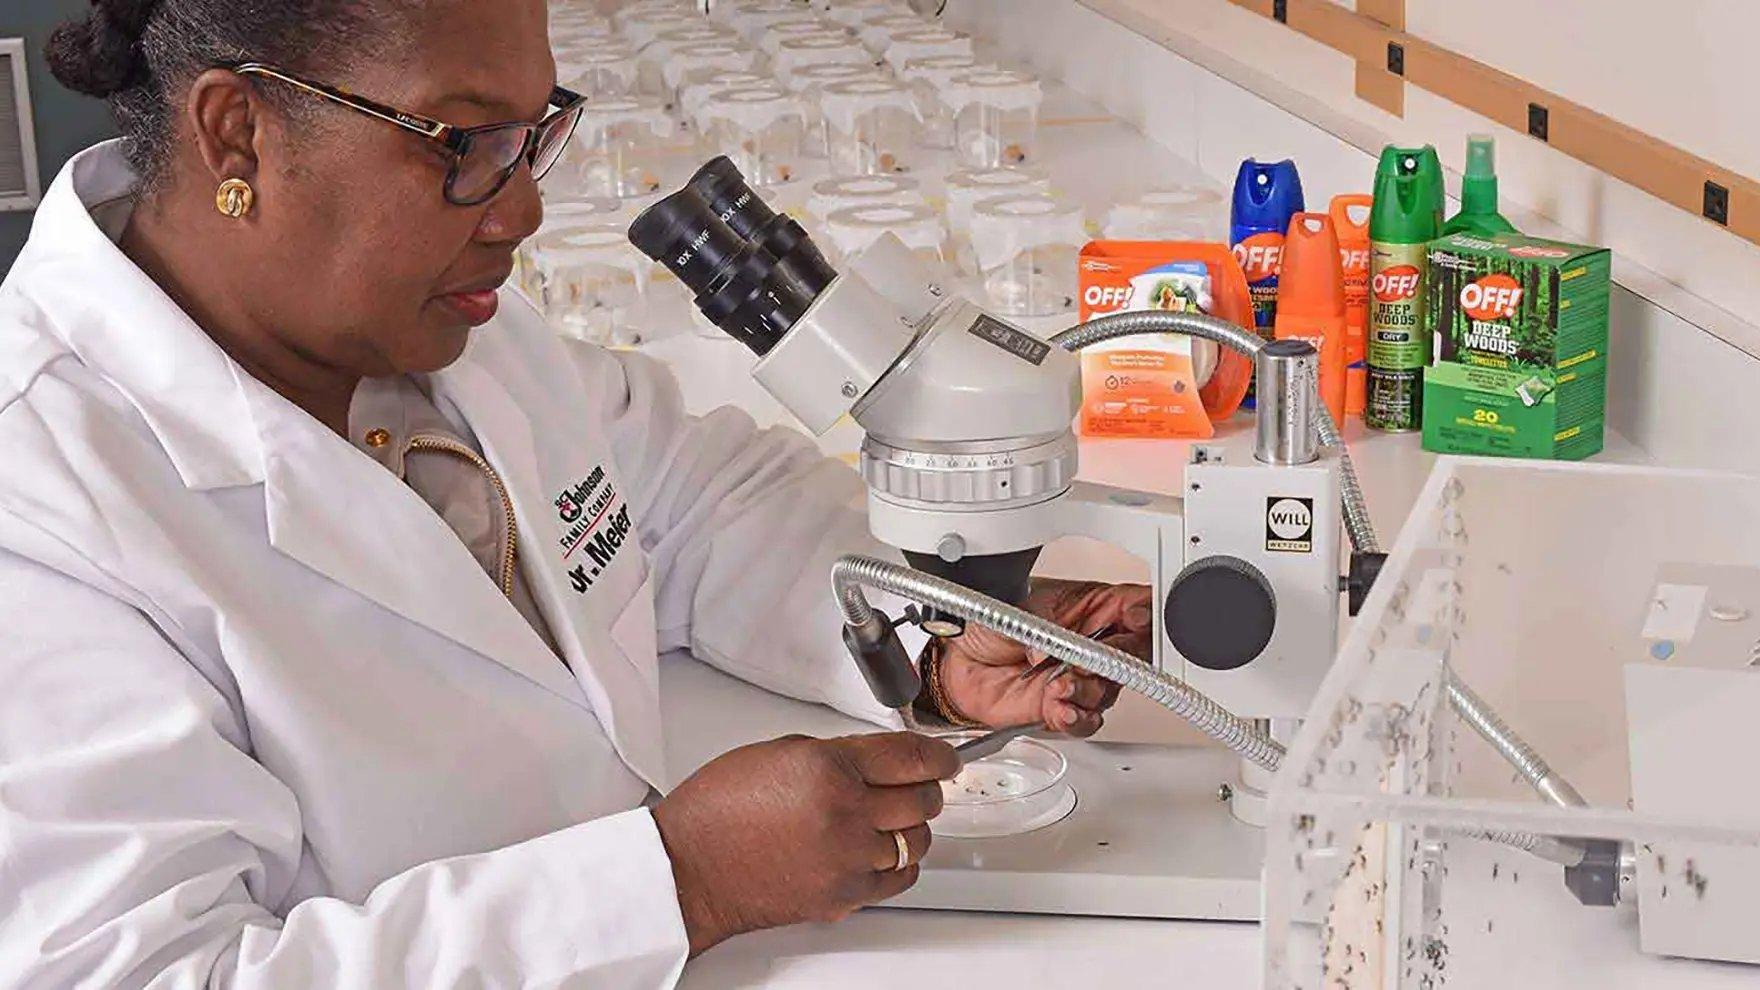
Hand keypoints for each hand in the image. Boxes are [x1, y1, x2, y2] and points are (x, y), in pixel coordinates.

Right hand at [652, 731, 958, 955]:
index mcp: (829, 768)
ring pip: (916, 841)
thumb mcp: (778, 753)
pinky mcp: (844, 896)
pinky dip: (900, 864)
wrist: (689, 868)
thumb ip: (837, 754)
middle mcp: (844, 813)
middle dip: (925, 789)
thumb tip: (878, 760)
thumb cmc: (718, 810)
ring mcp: (847, 859)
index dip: (939, 758)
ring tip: (891, 821)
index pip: (912, 758)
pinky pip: (899, 878)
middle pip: (922, 799)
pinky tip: (883, 852)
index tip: (946, 760)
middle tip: (917, 786)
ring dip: (911, 828)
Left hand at [934, 579, 1151, 735]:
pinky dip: (1076, 718)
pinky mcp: (1063, 708)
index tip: (1134, 621)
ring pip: (1110, 691)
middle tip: (1087, 660)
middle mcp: (1091, 645)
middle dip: (1116, 661)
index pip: (1137, 610)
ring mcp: (1080, 678)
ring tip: (1059, 685)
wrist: (957, 662)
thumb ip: (1052, 618)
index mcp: (1091, 609)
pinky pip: (1086, 720)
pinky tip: (1061, 709)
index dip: (1144, 617)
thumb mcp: (1020, 605)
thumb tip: (1075, 635)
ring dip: (1088, 691)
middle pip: (1134, 656)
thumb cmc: (987, 624)